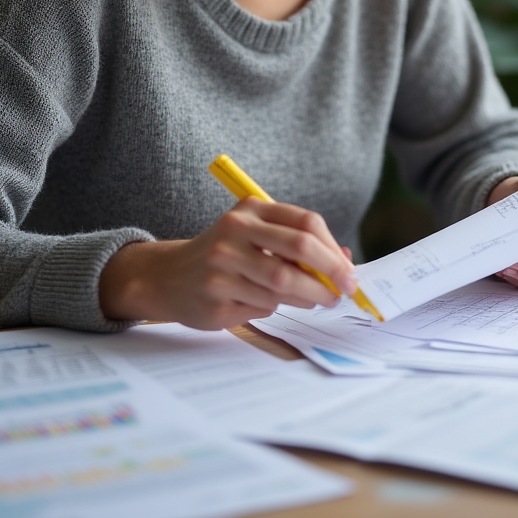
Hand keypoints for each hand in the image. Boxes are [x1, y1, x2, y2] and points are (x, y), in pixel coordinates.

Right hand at [99, 198, 356, 328]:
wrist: (169, 276)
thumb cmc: (226, 253)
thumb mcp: (258, 234)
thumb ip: (298, 243)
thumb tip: (345, 261)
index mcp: (251, 210)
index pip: (306, 224)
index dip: (333, 251)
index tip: (348, 273)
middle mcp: (234, 232)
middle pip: (299, 252)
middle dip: (329, 276)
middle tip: (343, 292)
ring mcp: (222, 266)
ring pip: (284, 286)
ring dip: (305, 298)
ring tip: (309, 299)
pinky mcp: (215, 298)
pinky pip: (263, 307)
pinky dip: (274, 308)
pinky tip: (263, 301)